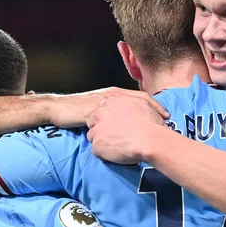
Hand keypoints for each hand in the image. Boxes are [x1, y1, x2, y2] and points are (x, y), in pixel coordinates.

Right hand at [46, 88, 168, 128]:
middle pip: (139, 100)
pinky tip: (134, 132)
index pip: (139, 97)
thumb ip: (112, 115)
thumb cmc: (77, 111)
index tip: (166, 115)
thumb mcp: (98, 111)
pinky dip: (127, 124)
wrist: (59, 109)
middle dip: (154, 110)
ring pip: (130, 106)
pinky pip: (117, 117)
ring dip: (144, 115)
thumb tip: (125, 125)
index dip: (154, 105)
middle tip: (166, 120)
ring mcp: (105, 102)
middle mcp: (112, 96)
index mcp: (114, 94)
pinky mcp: (97, 110)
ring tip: (156, 126)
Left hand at [86, 95, 165, 164]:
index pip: (100, 111)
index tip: (114, 126)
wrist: (150, 139)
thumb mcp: (143, 103)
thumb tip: (132, 106)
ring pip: (92, 137)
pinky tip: (115, 155)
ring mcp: (97, 130)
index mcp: (110, 102)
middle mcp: (100, 114)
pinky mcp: (97, 145)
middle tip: (113, 136)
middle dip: (100, 129)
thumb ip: (132, 101)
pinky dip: (104, 155)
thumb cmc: (150, 123)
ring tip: (114, 146)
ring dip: (101, 142)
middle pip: (92, 123)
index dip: (106, 119)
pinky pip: (96, 151)